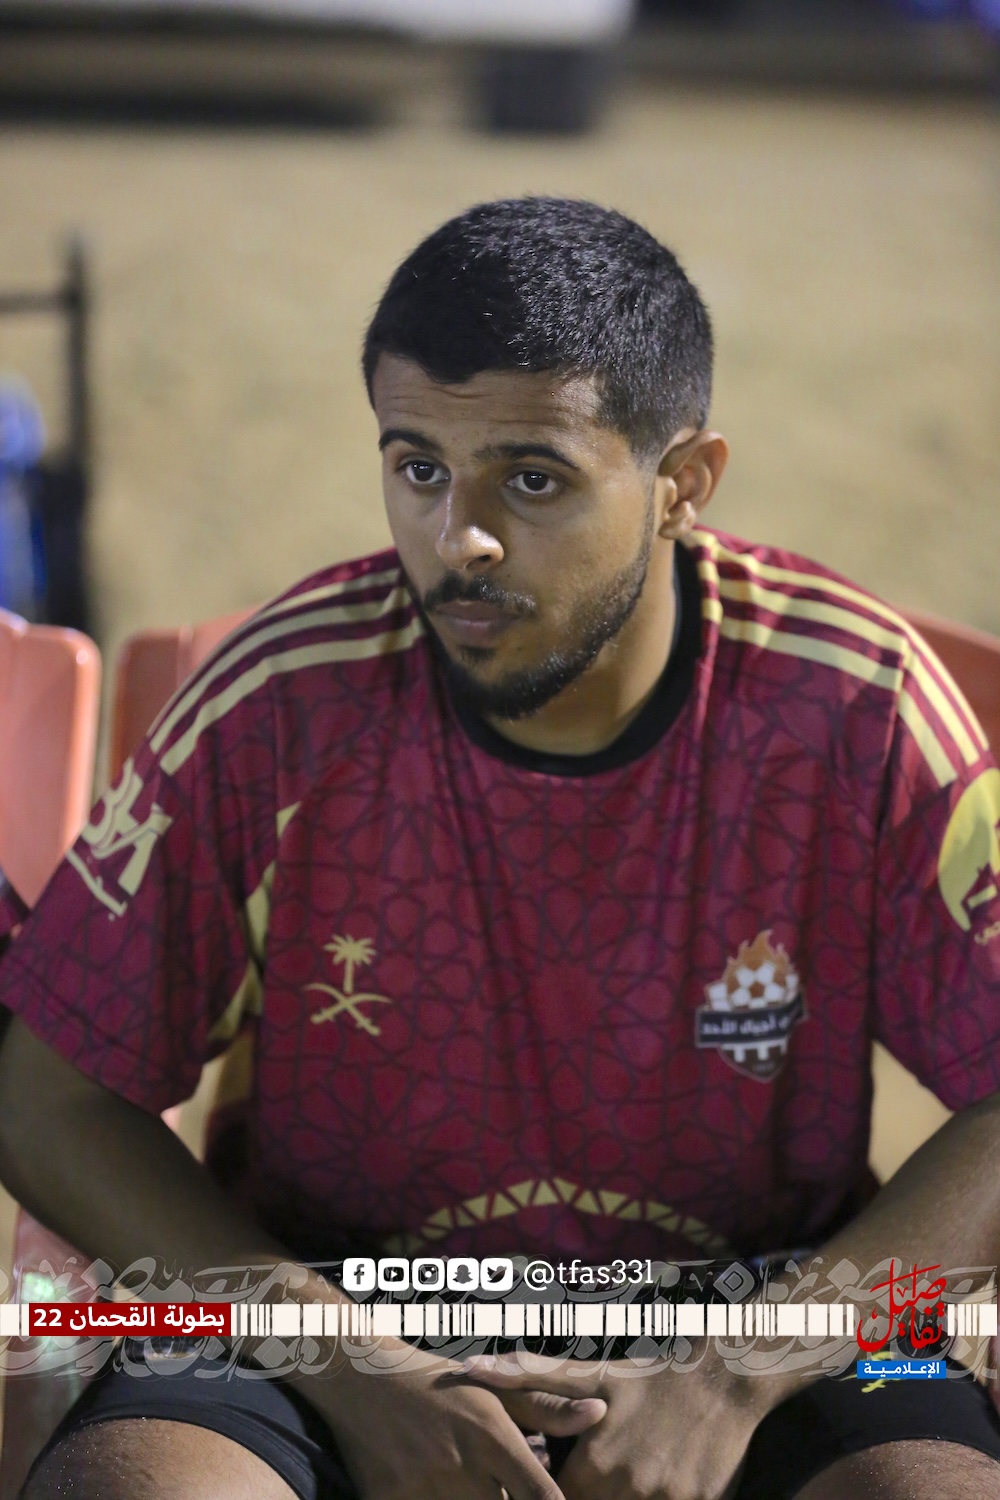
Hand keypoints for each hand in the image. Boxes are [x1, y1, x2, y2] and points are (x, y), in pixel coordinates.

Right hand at [307, 1337, 606, 1499]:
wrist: (361, 1379)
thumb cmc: (437, 1384)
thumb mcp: (491, 1388)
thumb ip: (546, 1407)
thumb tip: (599, 1413)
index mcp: (491, 1435)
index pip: (541, 1494)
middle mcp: (460, 1465)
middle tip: (506, 1489)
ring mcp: (423, 1488)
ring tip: (475, 1488)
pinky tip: (444, 1493)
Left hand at [465, 1347, 788, 1499]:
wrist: (723, 1372)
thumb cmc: (650, 1374)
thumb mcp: (590, 1373)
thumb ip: (527, 1376)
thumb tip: (469, 1368)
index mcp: (594, 1466)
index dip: (551, 1493)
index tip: (569, 1474)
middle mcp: (628, 1490)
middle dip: (592, 1492)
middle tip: (606, 1463)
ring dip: (624, 1494)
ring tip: (633, 1464)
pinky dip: (658, 1499)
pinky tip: (657, 1475)